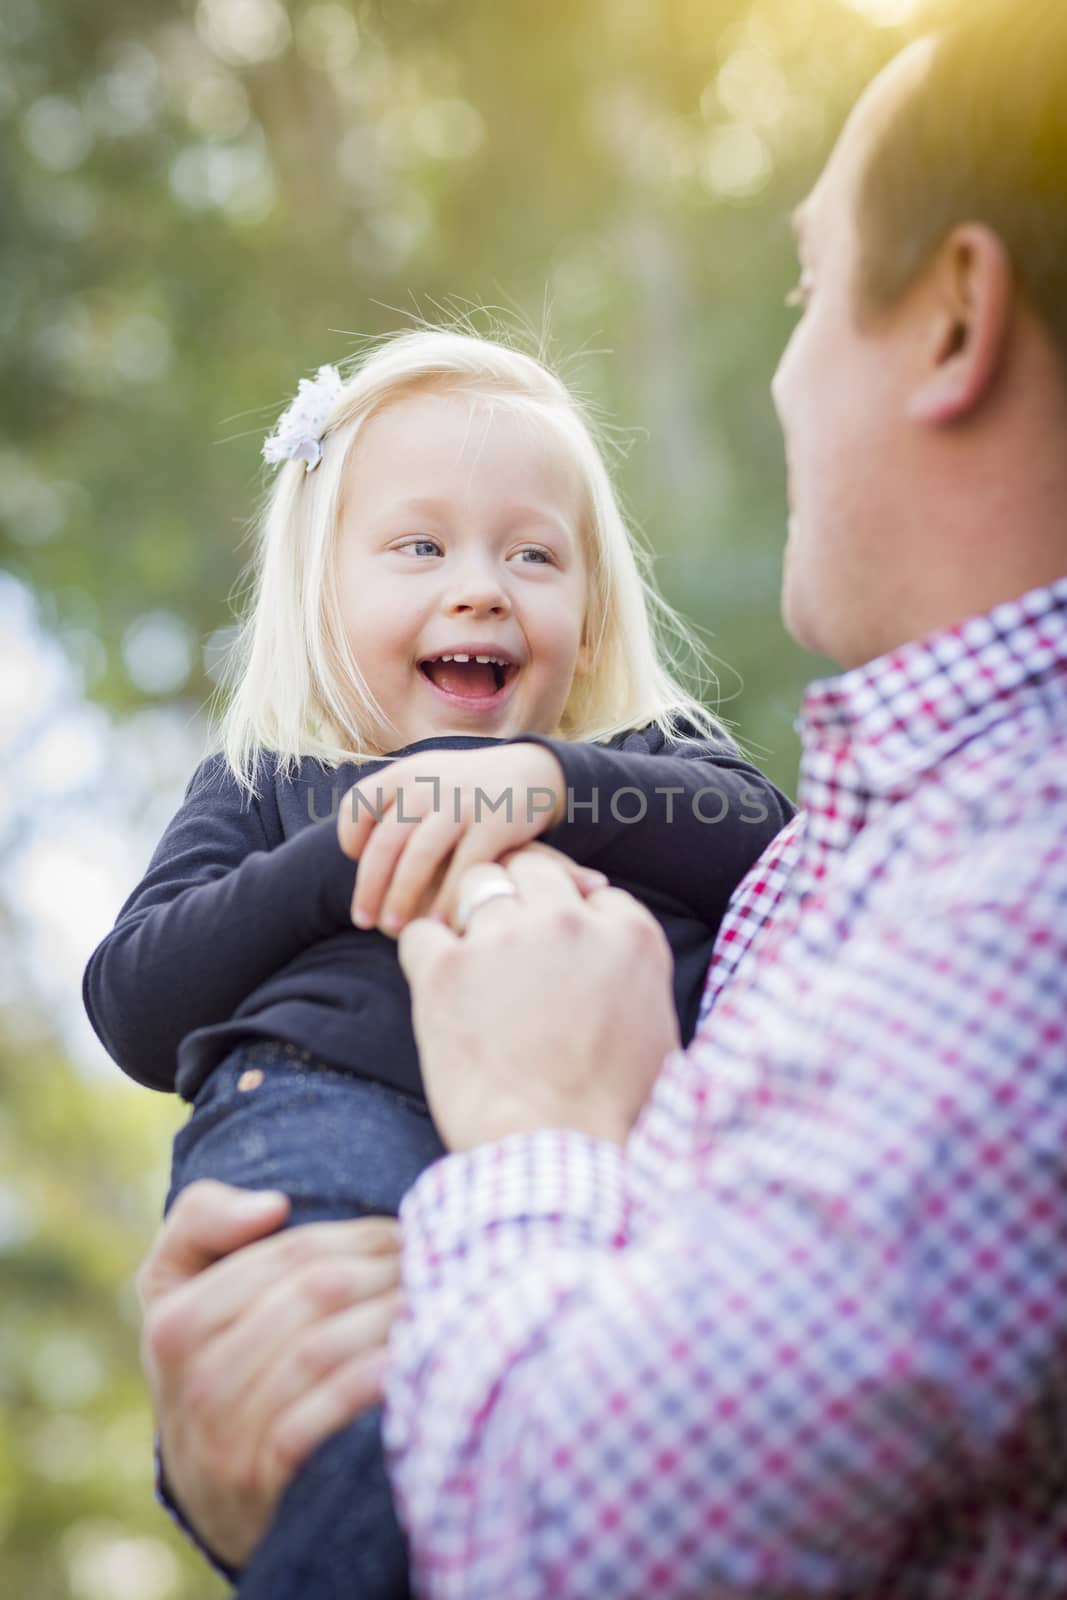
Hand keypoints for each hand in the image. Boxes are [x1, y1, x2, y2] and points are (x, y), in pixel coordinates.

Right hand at [137, 1182, 402, 1568]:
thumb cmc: (208, 1359)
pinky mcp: (258, 1480)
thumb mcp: (176, 1286)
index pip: (288, 1253)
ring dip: (387, 1319)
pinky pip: (319, 1417)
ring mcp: (223, 1435)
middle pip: (312, 1295)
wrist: (207, 1492)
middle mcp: (194, 1377)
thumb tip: (272, 1206)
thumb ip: (202, 1220)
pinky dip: (365, 1385)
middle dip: (382, 1271)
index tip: (401, 1232)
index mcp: (174, 1320)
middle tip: (432, 1263)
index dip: (356, 1235)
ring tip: (434, 1302)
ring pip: (320, 1351)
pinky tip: (405, 1364)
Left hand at [337, 744, 578, 934]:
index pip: (357, 807)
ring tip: (393, 929)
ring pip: (419, 856)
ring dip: (402, 897)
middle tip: (362, 921)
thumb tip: (358, 858)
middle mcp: (429, 784)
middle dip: (369, 887)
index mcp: (405, 773)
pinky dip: (448, 899)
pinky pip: (464, 867)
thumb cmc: (466, 789)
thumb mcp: (426, 779)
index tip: (358, 867)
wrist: (532, 773)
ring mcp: (462, 803)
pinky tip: (440, 923)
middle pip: (385, 841)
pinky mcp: (495, 823)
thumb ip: (392, 806)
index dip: (350, 840)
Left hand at [398, 848, 679, 1150]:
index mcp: (630, 934)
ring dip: (470, 920)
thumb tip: (612, 966)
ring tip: (472, 969)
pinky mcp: (446, 968)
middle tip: (508, 941)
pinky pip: (421, 934)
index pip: (591, 890)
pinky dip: (425, 956)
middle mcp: (568, 921)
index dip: (571, 915)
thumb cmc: (614, 1111)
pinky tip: (436, 988)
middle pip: (531, 869)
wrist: (559, 1154)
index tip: (559, 947)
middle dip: (518, 895)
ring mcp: (504, 938)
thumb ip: (632, 978)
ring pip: (474, 887)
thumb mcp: (656, 1029)